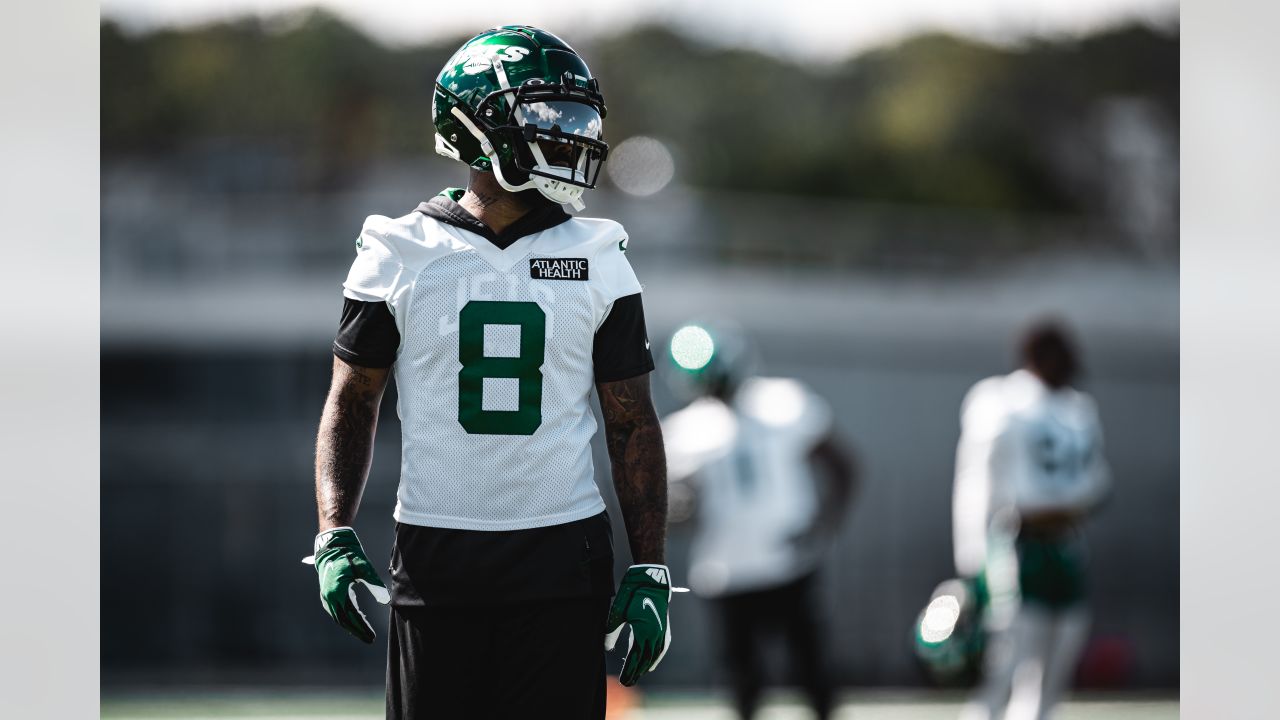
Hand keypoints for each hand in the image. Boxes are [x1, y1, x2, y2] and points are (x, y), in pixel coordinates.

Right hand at [302, 527, 389, 643]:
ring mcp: (326, 597)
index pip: (351, 616)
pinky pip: (337, 612)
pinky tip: (357, 621)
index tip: (372, 636)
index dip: (362, 627)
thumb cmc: (349, 555)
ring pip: (339, 618)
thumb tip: (385, 600)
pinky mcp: (327, 595)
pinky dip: (347, 618)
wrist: (332, 546)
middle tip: (370, 639)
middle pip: (344, 620)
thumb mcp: (364, 568)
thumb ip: (374, 584)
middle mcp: (329, 597)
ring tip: (364, 633)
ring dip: (352, 626)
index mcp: (337, 592)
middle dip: (357, 630)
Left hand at [604, 564, 686, 685]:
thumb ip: (611, 633)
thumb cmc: (632, 594)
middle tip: (628, 682)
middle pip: (646, 660)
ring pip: (655, 655)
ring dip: (646, 666)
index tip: (624, 680)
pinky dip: (657, 658)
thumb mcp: (618, 613)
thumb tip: (607, 648)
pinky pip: (662, 648)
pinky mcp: (664, 627)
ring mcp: (662, 631)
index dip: (630, 671)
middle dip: (637, 672)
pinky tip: (652, 663)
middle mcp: (656, 635)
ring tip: (638, 675)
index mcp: (644, 633)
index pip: (636, 659)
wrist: (650, 579)